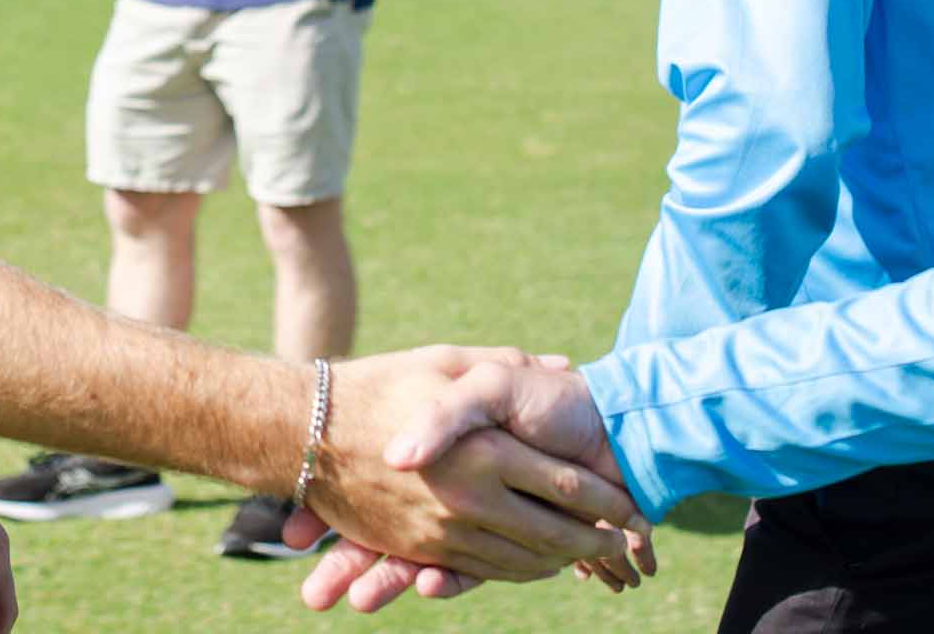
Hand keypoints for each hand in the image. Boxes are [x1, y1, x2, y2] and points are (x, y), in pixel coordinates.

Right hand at [293, 347, 644, 592]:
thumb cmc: (377, 385)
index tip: (631, 501)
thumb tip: (560, 364)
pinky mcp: (422, 549)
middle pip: (556, 533)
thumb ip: (502, 364)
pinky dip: (524, 570)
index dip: (606, 498)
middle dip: (599, 538)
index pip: (566, 486)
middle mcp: (469, 498)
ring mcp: (445, 530)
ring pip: (526, 559)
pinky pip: (488, 571)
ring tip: (593, 552)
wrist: (302, 431)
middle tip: (625, 536)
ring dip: (566, 559)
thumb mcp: (443, 362)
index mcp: (483, 450)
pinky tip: (540, 562)